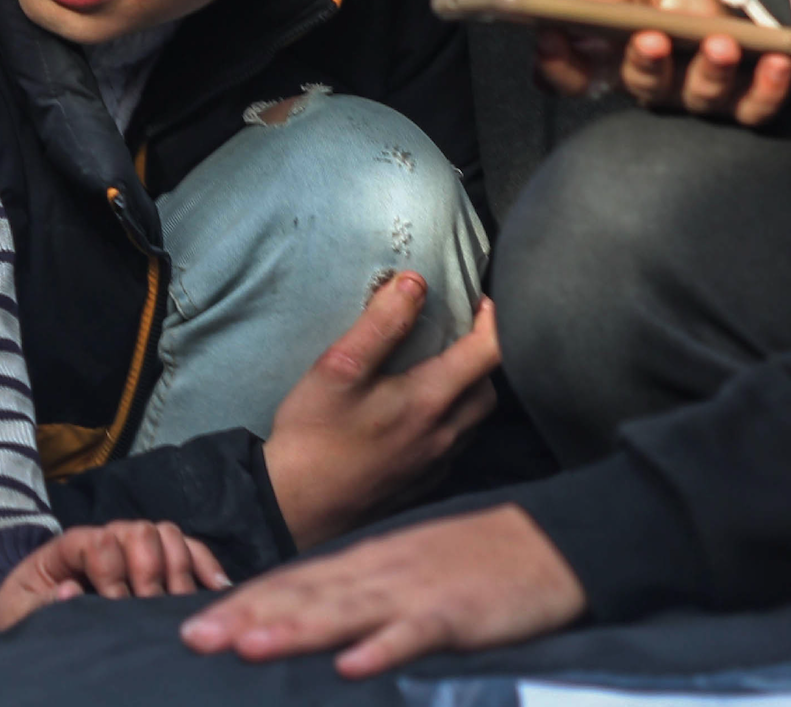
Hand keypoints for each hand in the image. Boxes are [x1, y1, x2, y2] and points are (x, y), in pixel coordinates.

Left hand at [0, 520, 226, 630]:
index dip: (110, 572)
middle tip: (151, 606)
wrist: (33, 612)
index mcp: (69, 548)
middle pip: (138, 531)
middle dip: (149, 570)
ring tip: (180, 603)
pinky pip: (188, 550)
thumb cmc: (26, 613)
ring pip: (166, 534)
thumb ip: (42, 605)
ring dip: (178, 567)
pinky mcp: (157, 564)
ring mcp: (133, 548)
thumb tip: (73, 591)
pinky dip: (204, 565)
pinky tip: (216, 589)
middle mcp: (106, 539)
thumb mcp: (21, 613)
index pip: (99, 541)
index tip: (116, 606)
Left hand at [178, 504, 584, 675]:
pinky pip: (414, 635)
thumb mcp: (409, 570)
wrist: (551, 542)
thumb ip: (362, 591)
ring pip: (344, 611)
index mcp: (367, 562)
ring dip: (295, 629)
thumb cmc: (477, 562)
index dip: (242, 601)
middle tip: (192, 638)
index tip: (191, 620)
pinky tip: (351, 666)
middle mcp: (379, 572)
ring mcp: (415, 591)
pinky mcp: (456, 614)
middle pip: (303, 594)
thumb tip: (312, 618)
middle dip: (245, 616)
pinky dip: (382, 649)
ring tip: (247, 646)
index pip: (293, 581)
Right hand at [263, 276, 500, 549]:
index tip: (476, 299)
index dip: (493, 319)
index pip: (489, 352)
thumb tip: (414, 282)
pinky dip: (451, 420)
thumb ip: (381, 323)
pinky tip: (418, 414)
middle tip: (457, 331)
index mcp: (430, 401)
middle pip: (489, 387)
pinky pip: (455, 445)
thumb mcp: (339, 368)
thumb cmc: (314, 435)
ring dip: (469, 389)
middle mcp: (444, 435)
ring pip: (475, 420)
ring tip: (438, 367)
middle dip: (482, 354)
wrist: (297, 507)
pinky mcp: (423, 484)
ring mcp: (436, 464)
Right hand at [534, 0, 790, 123]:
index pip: (569, 78)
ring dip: (711, 73)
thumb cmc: (669, 4)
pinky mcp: (743, 105)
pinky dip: (769, 87)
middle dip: (646, 64)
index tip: (551, 36)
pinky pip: (755, 107)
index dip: (555, 64)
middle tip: (650, 38)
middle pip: (642, 87)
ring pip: (700, 99)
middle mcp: (650, 89)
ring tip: (720, 44)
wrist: (722, 11)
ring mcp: (697, 100)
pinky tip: (780, 60)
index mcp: (609, 64)